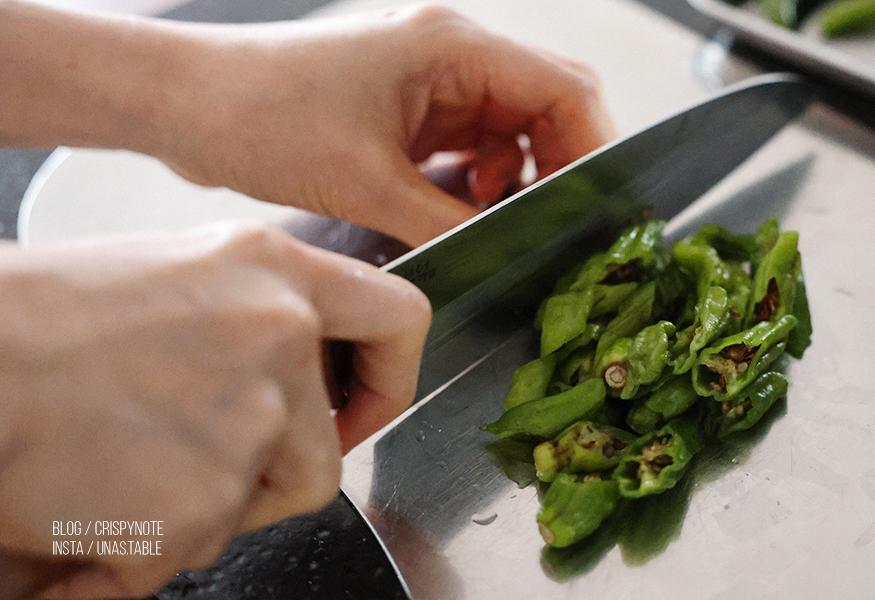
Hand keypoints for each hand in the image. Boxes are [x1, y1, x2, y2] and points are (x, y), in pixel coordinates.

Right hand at [0, 223, 429, 598]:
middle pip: (326, 451)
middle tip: (206, 465)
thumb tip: (293, 378)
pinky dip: (145, 547)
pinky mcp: (204, 500)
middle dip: (274, 477)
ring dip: (202, 506)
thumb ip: (253, 321)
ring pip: (258, 503)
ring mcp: (250, 419)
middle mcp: (279, 335)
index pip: (398, 319)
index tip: (360, 410)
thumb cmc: (36, 320)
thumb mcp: (175, 281)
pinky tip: (92, 503)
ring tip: (121, 468)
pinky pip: (196, 546)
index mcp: (272, 268)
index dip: (387, 379)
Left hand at [158, 5, 616, 245]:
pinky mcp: (405, 111)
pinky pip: (468, 146)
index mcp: (450, 46)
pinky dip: (477, 181)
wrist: (185, 105)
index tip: (598, 206)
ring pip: (508, 130)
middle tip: (554, 226)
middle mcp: (448, 55)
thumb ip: (447, 218)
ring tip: (498, 221)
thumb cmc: (257, 115)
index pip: (562, 87)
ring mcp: (427, 82)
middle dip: (557, 168)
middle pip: (544, 107)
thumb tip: (504, 248)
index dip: (594, 147)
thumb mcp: (365, 181)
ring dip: (514, 178)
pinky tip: (460, 210)